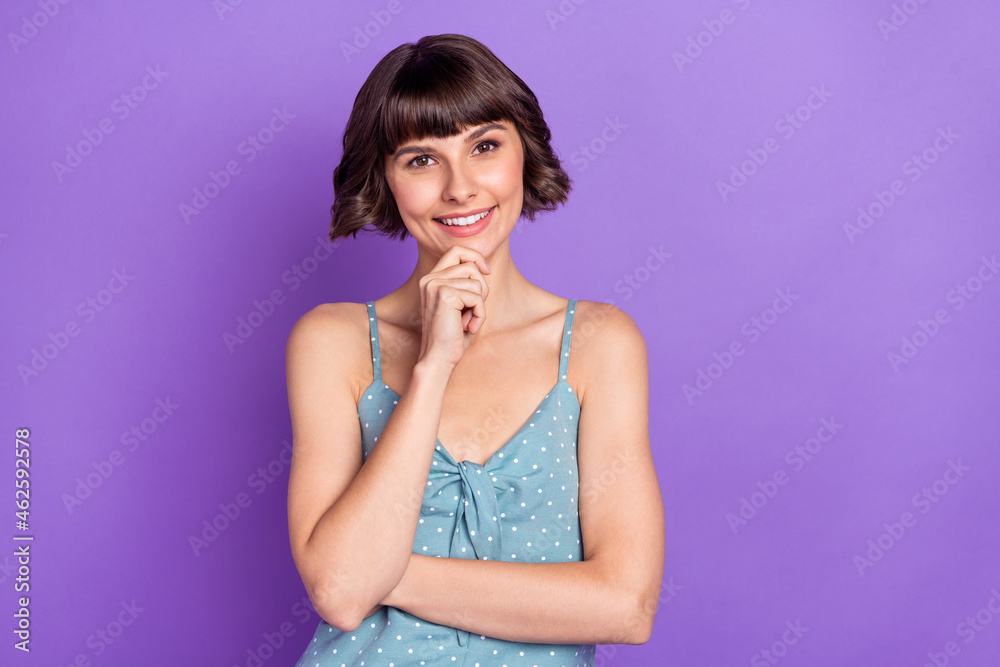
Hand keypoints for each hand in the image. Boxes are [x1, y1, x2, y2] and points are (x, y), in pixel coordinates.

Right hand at [416, 246, 491, 370]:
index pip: (456, 251)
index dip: (475, 257)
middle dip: (481, 288)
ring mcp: (435, 285)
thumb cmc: (451, 335)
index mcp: (431, 278)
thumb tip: (483, 266)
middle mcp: (430, 278)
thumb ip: (465, 284)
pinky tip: (469, 327)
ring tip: (468, 321)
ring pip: (477, 282)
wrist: (438, 358)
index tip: (487, 271)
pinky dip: (480, 315)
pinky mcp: (444, 294)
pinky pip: (477, 297)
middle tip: (474, 310)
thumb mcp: (460, 304)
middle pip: (470, 265)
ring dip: (480, 305)